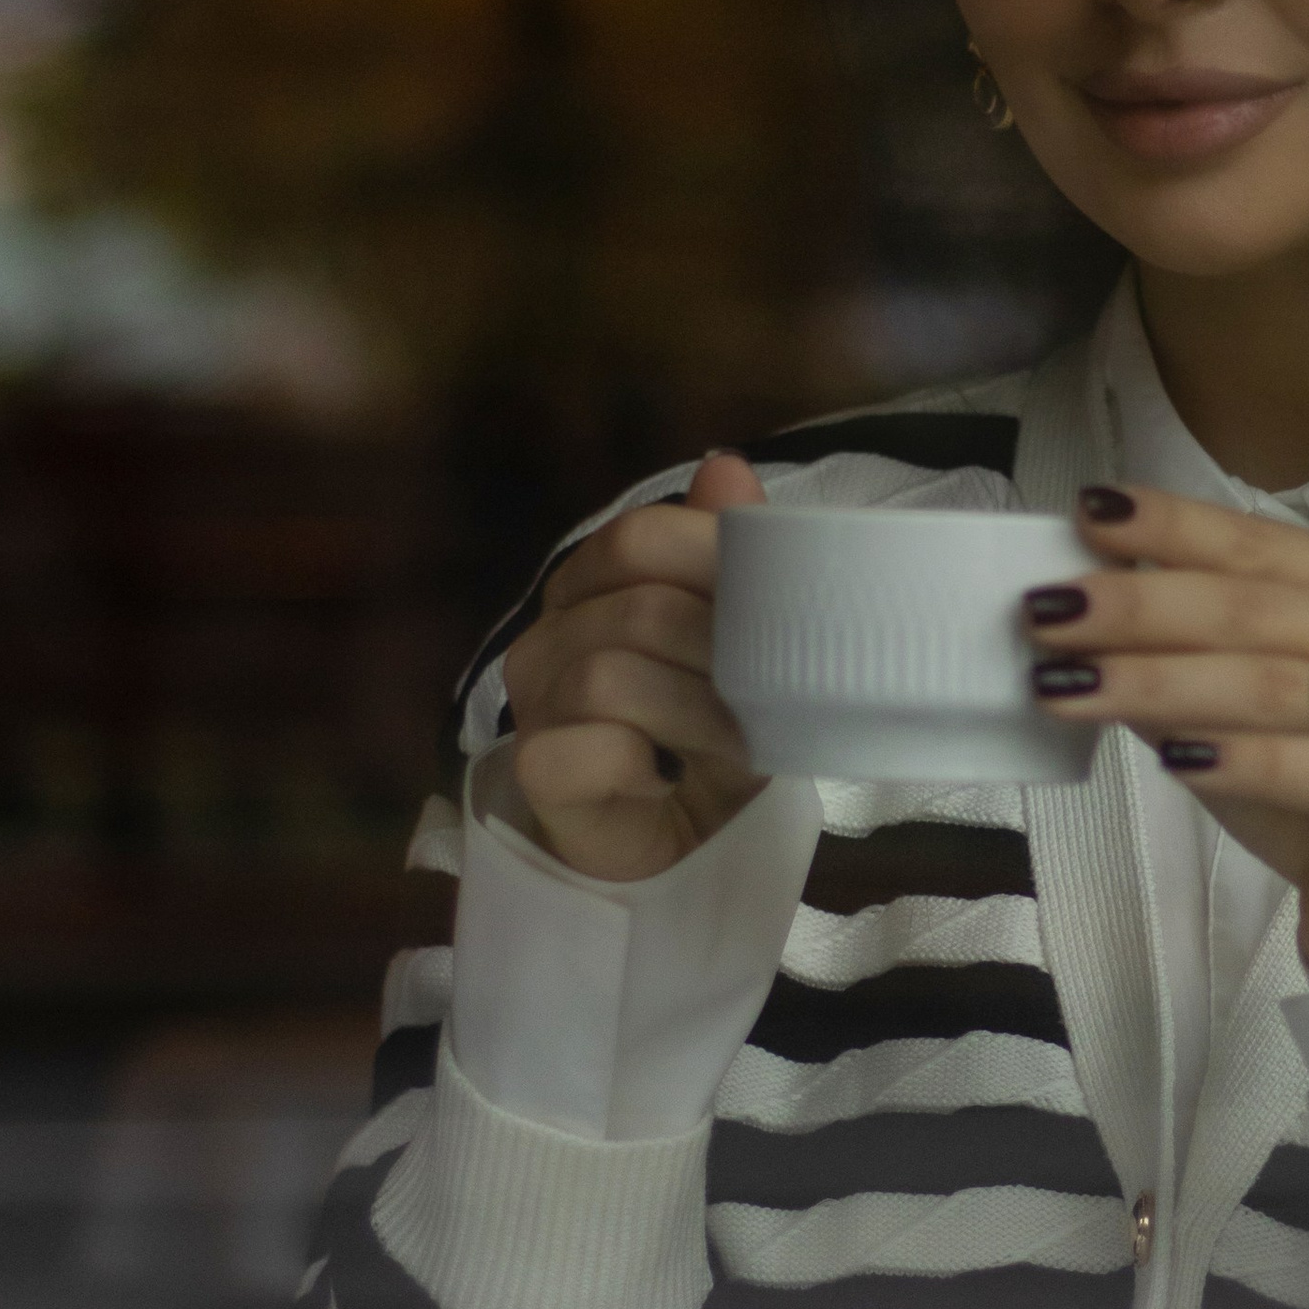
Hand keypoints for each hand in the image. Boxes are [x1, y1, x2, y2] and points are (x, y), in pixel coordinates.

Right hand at [502, 452, 768, 883]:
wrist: (679, 841)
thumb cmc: (708, 732)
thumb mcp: (744, 641)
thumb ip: (733, 556)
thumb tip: (726, 467)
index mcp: (592, 585)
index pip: (639, 537)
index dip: (715, 568)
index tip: (775, 617)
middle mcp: (549, 634)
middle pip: (638, 610)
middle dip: (723, 658)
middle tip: (771, 699)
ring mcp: (533, 704)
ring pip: (611, 677)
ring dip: (698, 714)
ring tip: (740, 744)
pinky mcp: (537, 771)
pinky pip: (584, 747)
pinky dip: (641, 763)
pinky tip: (669, 778)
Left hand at [1023, 485, 1308, 983]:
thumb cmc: (1305, 782)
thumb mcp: (1226, 710)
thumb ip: (1170, 657)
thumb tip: (1074, 614)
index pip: (1254, 542)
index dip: (1169, 526)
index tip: (1087, 514)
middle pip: (1252, 608)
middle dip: (1138, 606)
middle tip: (1047, 612)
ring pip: (1274, 684)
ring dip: (1159, 682)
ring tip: (1067, 686)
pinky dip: (1245, 761)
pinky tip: (1175, 760)